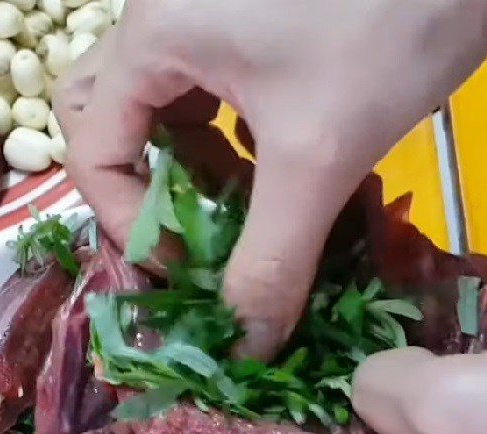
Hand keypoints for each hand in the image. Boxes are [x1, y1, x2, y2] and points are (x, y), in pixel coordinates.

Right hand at [57, 0, 486, 358]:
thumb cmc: (391, 22)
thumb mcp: (318, 155)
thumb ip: (271, 260)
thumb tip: (245, 348)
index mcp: (156, 36)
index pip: (94, 150)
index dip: (131, 225)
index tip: (190, 269)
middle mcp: (169, 20)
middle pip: (112, 118)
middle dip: (146, 188)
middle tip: (191, 230)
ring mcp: (215, 15)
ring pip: (168, 109)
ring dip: (195, 172)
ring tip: (244, 213)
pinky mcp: (261, 22)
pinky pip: (217, 94)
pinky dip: (235, 145)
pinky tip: (282, 174)